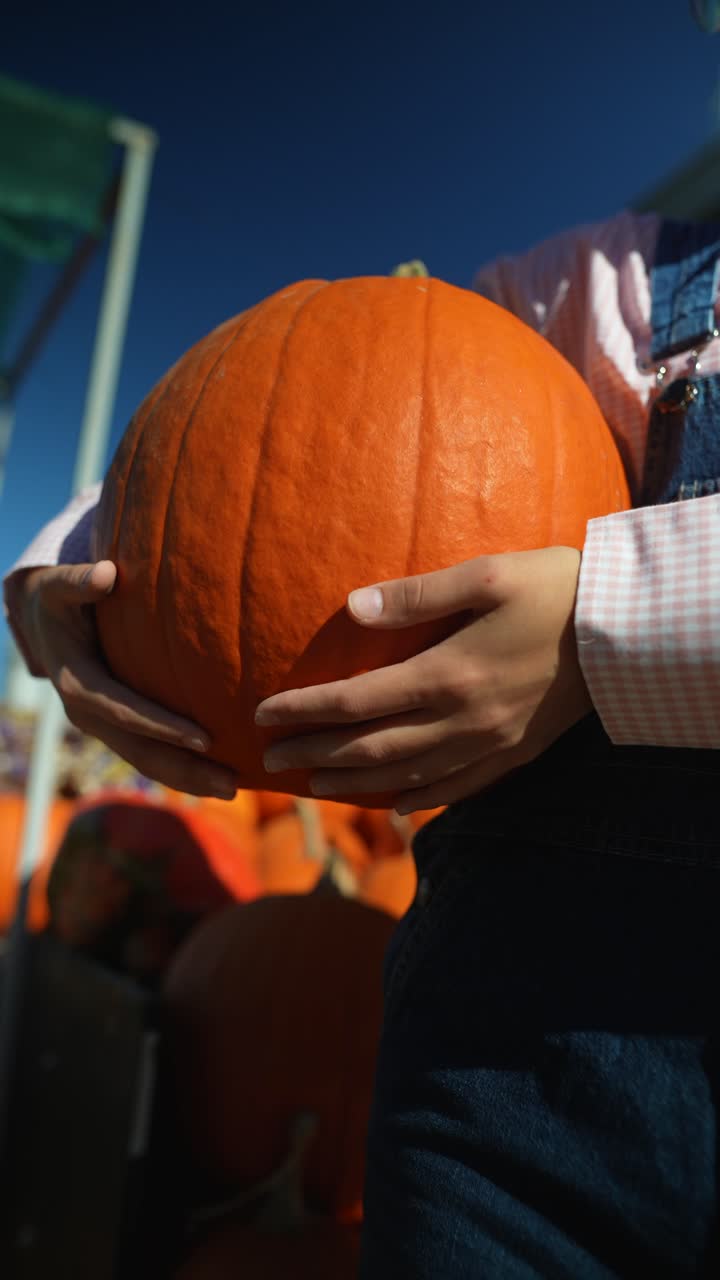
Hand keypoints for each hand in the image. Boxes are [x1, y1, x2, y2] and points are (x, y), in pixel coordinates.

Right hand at [8, 562, 237, 797]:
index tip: (205, 738)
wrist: (42, 620)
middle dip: (185, 768)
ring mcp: (101, 725)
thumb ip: (79, 581)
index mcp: (76, 684)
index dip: (163, 727)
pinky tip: (216, 773)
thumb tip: (107, 574)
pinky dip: (180, 768)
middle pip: (140, 750)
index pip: (125, 711)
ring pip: (146, 761)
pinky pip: (148, 754)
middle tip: (232, 784)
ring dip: (189, 778)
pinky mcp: (115, 727)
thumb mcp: (59, 586)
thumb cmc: (59, 597)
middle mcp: (87, 714)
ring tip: (234, 788)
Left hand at [255, 547, 592, 812]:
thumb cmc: (554, 589)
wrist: (626, 632)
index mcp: (446, 675)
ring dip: (353, 784)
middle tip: (269, 759)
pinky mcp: (514, 755)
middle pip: (369, 748)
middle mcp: (460, 721)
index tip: (263, 714)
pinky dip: (418, 800)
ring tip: (313, 786)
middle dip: (313, 755)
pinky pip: (456, 789)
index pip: (354, 703)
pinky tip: (394, 807)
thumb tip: (352, 607)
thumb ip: (415, 596)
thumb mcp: (485, 575)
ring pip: (405, 777)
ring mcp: (488, 745)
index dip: (304, 711)